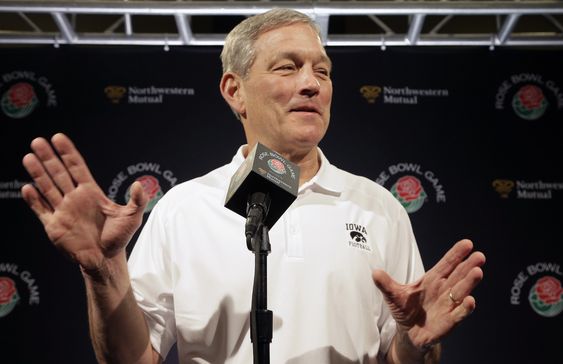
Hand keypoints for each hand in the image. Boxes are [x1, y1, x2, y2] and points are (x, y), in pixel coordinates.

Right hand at [21, 133, 147, 274]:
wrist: (106, 260)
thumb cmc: (119, 237)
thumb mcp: (132, 216)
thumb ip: (138, 200)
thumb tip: (139, 184)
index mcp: (91, 193)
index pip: (76, 167)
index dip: (67, 153)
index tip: (58, 138)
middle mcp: (74, 198)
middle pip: (58, 173)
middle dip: (48, 157)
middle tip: (38, 141)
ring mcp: (63, 210)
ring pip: (47, 187)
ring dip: (38, 173)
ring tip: (28, 157)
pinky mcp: (54, 226)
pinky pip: (41, 210)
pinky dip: (34, 200)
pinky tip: (28, 188)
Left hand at [372, 239, 484, 348]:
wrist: (409, 332)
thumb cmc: (405, 309)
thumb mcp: (393, 295)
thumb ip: (385, 284)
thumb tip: (374, 272)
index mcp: (432, 280)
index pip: (447, 264)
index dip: (456, 254)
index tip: (467, 243)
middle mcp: (443, 290)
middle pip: (458, 275)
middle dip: (469, 266)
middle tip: (479, 256)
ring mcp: (448, 305)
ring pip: (461, 292)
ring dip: (469, 283)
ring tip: (477, 272)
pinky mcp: (449, 322)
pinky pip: (459, 314)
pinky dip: (464, 309)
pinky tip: (470, 301)